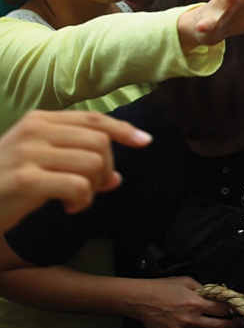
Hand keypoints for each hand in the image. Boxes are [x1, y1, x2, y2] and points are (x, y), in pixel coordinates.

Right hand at [0, 111, 150, 233]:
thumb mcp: (39, 166)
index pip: (93, 119)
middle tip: (89, 189)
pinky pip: (78, 186)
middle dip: (105, 168)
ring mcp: (29, 153)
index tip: (145, 141)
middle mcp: (34, 130)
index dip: (123, 129)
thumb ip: (76, 164)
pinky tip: (68, 209)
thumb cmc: (4, 186)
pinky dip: (83, 202)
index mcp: (38, 120)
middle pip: (100, 141)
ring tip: (75, 200)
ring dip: (94, 187)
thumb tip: (116, 177)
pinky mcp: (26, 179)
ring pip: (94, 162)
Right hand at [121, 276, 240, 327]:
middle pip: (219, 327)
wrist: (139, 300)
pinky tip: (182, 324)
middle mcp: (190, 320)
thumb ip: (202, 290)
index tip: (236, 311)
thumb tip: (215, 296)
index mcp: (195, 304)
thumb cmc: (161, 288)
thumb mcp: (185, 282)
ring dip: (202, 327)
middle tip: (237, 323)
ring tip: (191, 317)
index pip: (222, 310)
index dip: (231, 310)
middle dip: (231, 325)